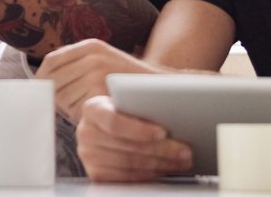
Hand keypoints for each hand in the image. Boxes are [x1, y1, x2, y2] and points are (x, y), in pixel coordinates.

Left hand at [37, 38, 146, 122]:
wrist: (165, 93)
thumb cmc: (130, 86)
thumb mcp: (105, 64)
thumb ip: (77, 67)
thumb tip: (40, 86)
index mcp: (90, 46)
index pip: (50, 62)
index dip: (44, 81)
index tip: (46, 93)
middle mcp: (91, 56)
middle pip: (52, 82)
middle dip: (57, 98)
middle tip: (72, 106)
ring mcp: (96, 74)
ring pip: (62, 98)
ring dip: (69, 109)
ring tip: (87, 110)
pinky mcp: (101, 93)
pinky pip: (74, 109)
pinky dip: (79, 117)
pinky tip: (93, 116)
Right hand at [77, 96, 192, 181]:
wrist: (106, 130)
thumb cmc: (126, 113)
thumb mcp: (130, 101)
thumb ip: (146, 97)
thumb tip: (179, 92)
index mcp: (92, 108)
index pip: (114, 121)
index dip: (139, 129)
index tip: (163, 132)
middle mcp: (85, 132)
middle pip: (126, 146)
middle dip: (161, 149)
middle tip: (185, 150)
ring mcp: (88, 155)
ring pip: (130, 164)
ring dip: (161, 163)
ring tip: (182, 159)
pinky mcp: (96, 174)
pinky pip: (127, 178)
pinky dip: (149, 174)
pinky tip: (165, 168)